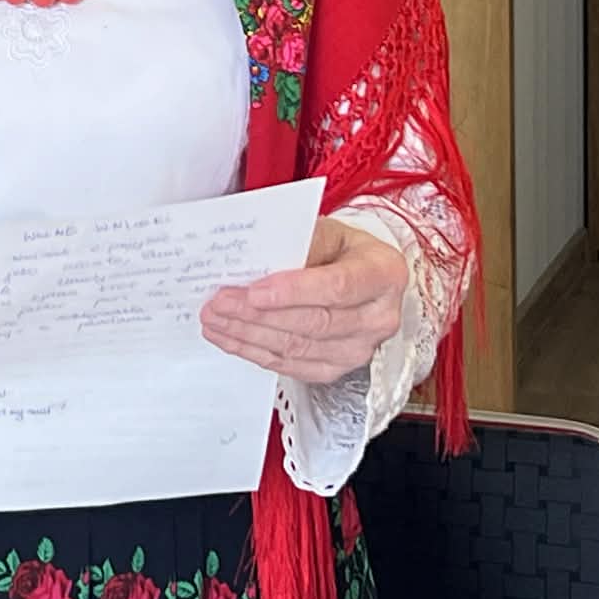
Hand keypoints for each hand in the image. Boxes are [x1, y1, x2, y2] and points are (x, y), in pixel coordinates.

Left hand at [199, 218, 407, 384]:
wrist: (362, 275)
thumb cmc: (342, 248)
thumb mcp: (328, 230)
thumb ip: (299, 244)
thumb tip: (256, 260)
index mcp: (383, 274)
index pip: (337, 287)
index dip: (293, 291)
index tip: (254, 291)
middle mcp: (379, 317)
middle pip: (314, 323)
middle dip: (259, 315)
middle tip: (219, 303)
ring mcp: (361, 349)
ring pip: (298, 348)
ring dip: (249, 335)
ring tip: (215, 320)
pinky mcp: (338, 368)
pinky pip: (292, 366)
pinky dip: (256, 353)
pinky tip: (231, 339)